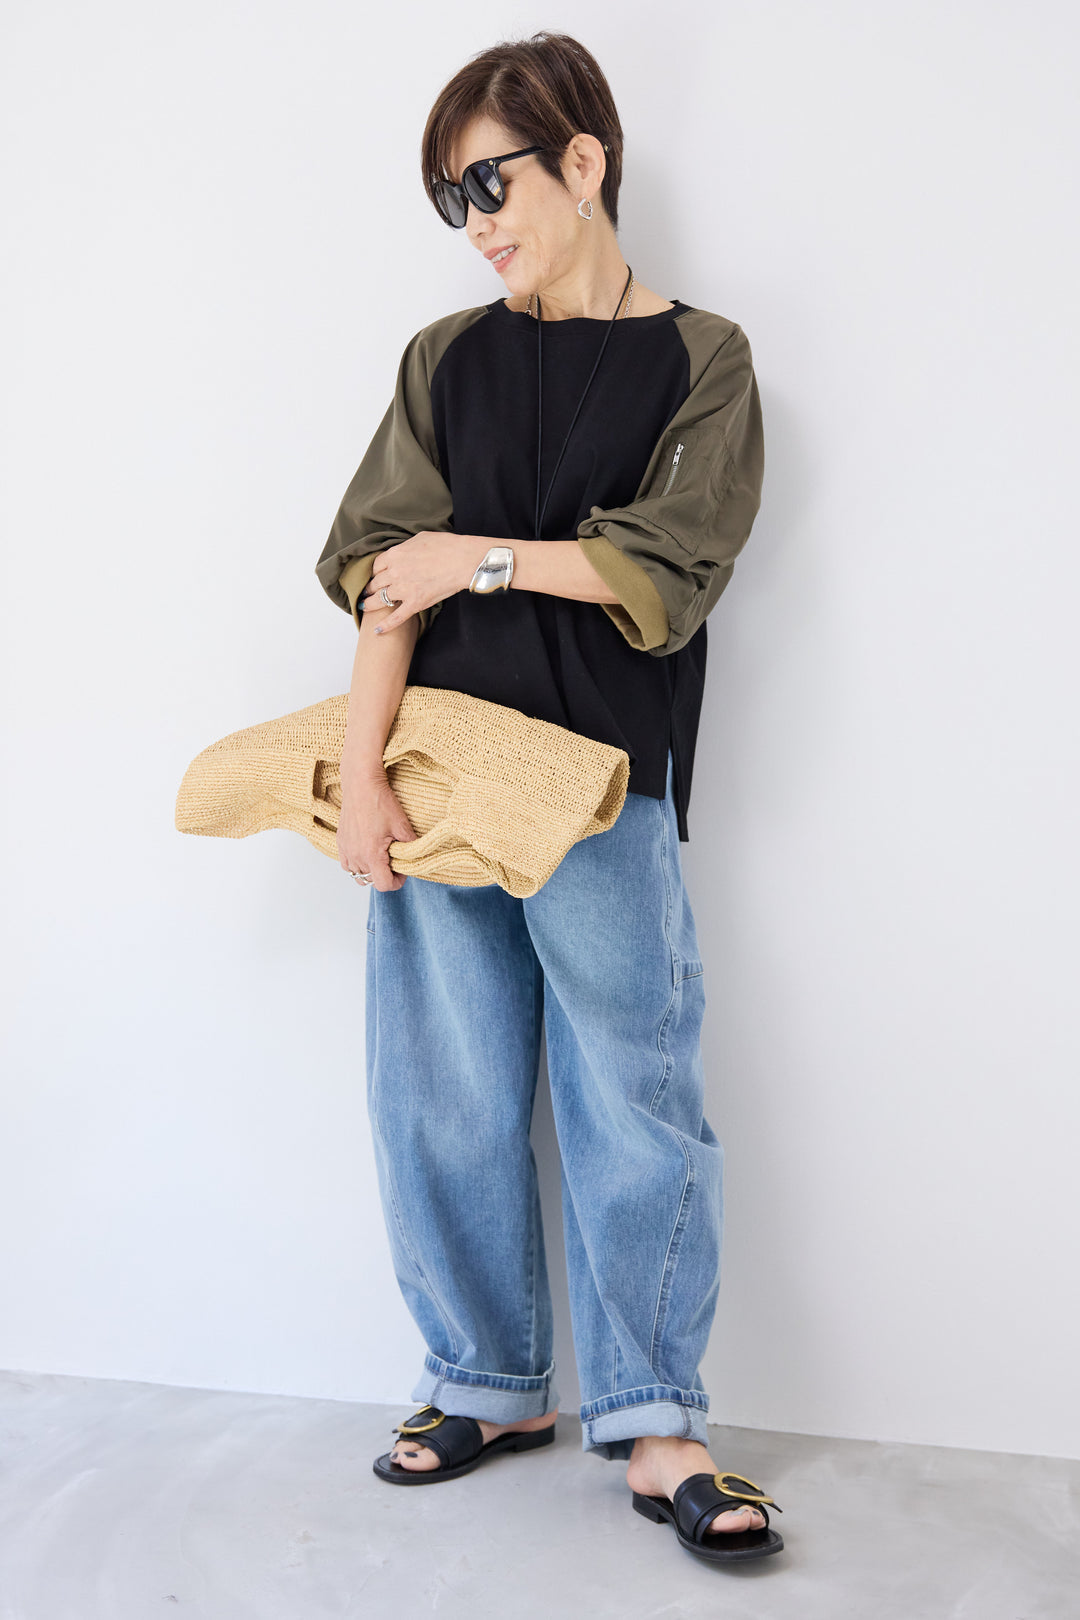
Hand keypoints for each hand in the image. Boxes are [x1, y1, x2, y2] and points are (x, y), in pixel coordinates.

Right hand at [336, 765, 417, 890]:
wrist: (361, 784)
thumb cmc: (380, 802)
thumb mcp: (402, 825)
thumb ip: (410, 846)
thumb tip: (414, 857)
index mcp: (371, 854)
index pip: (383, 885)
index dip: (396, 882)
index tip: (403, 871)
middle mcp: (355, 855)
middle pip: (371, 881)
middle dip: (385, 875)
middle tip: (395, 861)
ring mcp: (346, 849)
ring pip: (358, 875)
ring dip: (371, 871)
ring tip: (381, 857)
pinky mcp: (340, 842)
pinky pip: (347, 864)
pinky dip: (358, 864)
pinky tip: (367, 852)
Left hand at [361, 533, 489, 632]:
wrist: (462, 560)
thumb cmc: (446, 546)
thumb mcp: (420, 538)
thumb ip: (406, 547)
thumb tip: (403, 552)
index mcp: (395, 555)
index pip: (376, 566)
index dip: (374, 573)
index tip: (375, 577)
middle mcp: (395, 572)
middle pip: (375, 583)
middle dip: (370, 588)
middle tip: (367, 592)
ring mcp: (404, 589)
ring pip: (379, 600)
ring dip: (370, 605)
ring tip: (365, 607)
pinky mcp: (415, 603)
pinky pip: (397, 617)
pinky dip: (386, 625)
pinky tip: (377, 630)